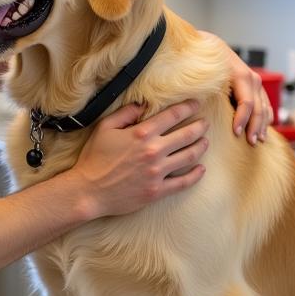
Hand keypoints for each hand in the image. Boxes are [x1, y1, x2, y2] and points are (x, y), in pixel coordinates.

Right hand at [70, 100, 207, 218]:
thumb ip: (125, 113)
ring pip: (189, 156)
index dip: (188, 108)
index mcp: (142, 133)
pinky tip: (201, 169)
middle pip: (186, 135)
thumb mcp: (104, 128)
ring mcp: (158, 172)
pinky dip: (196, 175)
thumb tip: (143, 105)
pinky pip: (183, 182)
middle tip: (206, 123)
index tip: (196, 104)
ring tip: (205, 142)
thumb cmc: (94, 158)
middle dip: (200, 126)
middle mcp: (153, 151)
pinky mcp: (158, 190)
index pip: (172, 116)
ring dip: (201, 147)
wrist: (88, 191)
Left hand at [206, 34, 272, 144]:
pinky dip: (266, 117)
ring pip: (264, 105)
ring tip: (257, 140)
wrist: (210, 44)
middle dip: (255, 125)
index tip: (236, 133)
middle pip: (257, 106)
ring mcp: (255, 80)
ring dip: (262, 124)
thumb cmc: (203, 59)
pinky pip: (265, 103)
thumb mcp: (199, 69)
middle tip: (250, 142)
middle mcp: (250, 76)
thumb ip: (198, 85)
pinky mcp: (256, 85)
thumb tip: (187, 104)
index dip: (242, 118)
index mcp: (238, 73)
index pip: (245, 101)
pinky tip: (263, 130)